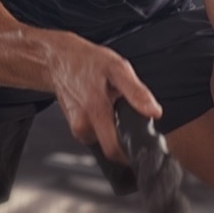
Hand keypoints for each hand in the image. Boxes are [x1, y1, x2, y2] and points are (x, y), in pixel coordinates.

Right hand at [47, 35, 161, 163]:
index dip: (131, 153)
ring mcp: (76, 128)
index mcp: (95, 111)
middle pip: (110, 147)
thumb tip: (154, 112)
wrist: (59, 59)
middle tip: (126, 116)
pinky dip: (102, 125)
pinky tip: (101, 108)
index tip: (141, 145)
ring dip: (112, 129)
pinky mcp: (73, 127)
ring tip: (112, 107)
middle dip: (123, 137)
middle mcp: (82, 125)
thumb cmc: (86, 61)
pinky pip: (94, 133)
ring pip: (102, 140)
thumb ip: (137, 92)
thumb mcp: (117, 68)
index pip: (114, 150)